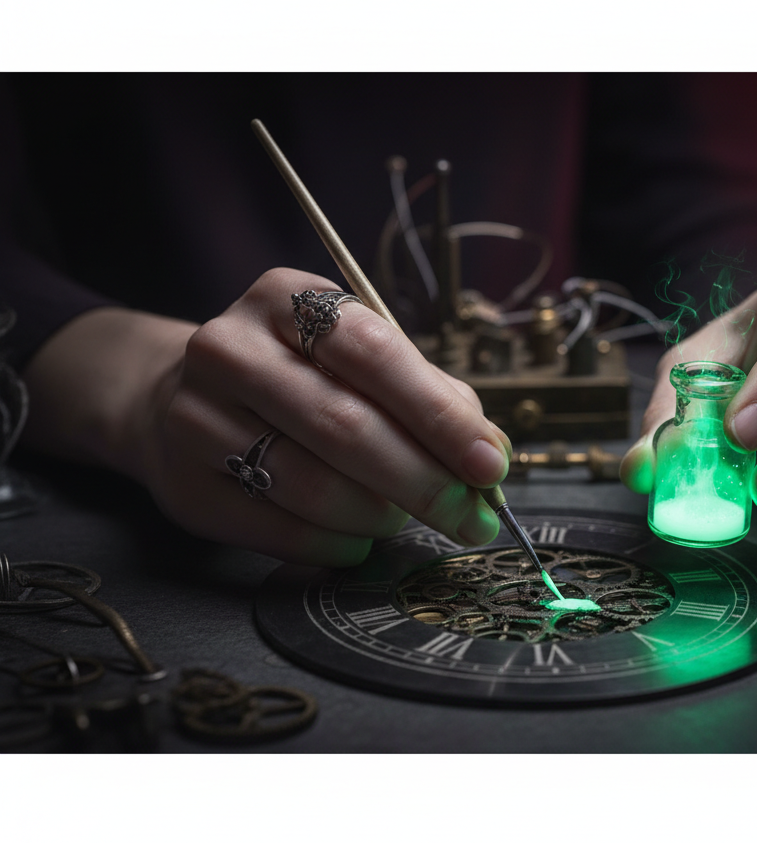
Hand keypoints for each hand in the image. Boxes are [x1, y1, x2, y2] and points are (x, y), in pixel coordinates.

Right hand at [22, 268, 510, 564]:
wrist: (181, 400)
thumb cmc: (297, 377)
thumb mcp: (358, 360)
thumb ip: (429, 397)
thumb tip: (489, 453)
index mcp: (285, 298)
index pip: (375, 354)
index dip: (439, 415)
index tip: (488, 463)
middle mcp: (230, 349)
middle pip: (345, 426)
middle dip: (424, 482)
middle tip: (471, 517)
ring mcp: (195, 417)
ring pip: (314, 488)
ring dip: (380, 515)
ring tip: (399, 516)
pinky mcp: (185, 485)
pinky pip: (284, 532)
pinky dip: (339, 544)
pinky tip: (355, 536)